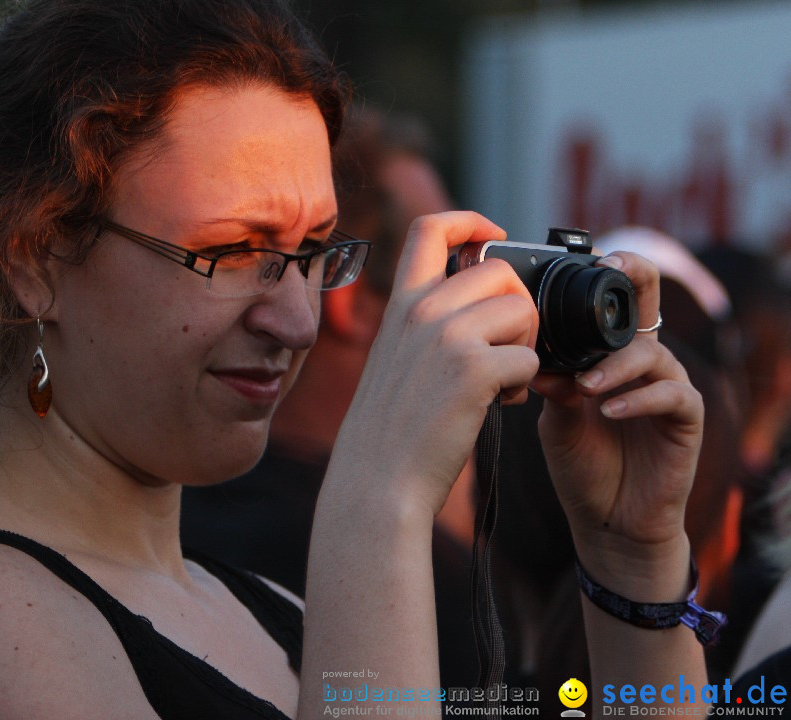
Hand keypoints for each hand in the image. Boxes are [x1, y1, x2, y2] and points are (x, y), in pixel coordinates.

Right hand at [332, 211, 540, 515]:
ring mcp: (447, 338)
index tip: (495, 235)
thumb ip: (428, 324)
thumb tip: (487, 301)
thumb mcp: (397, 358)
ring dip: (525, 347)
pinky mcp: (474, 371)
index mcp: (400, 305)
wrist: (377, 481)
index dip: (471, 221)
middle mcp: (421, 311)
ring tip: (500, 382)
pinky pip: (531, 360)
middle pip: (498, 270)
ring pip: (522, 311)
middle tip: (507, 347)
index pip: (431, 228)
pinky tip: (497, 405)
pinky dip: (525, 386)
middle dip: (519, 306)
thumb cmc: (391, 430)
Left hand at [531, 251, 702, 591]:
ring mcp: (669, 388)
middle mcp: (644, 363)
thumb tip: (527, 349)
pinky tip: (609, 409)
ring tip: (584, 385)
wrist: (608, 521)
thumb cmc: (581, 463)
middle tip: (612, 266)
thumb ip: (551, 381)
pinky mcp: (686, 421)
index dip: (608, 273)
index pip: (615, 302)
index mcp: (611, 354)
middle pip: (650, 304)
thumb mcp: (555, 416)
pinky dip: (638, 399)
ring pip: (653, 354)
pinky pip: (672, 396)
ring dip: (616, 366)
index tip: (585, 256)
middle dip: (636, 277)